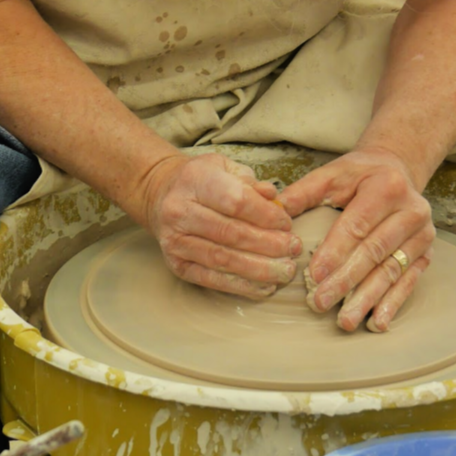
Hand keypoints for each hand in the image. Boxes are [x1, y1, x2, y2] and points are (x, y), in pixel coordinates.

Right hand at [138, 153, 301, 297]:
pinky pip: (212, 279)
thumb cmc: (203, 180)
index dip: (266, 215)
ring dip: (259, 269)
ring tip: (285, 271)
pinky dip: (241, 286)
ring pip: (223, 259)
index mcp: (195, 180)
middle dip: (268, 244)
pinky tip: (264, 287)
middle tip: (293, 249)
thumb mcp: (226, 168)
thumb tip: (274, 198)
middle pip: (231, 233)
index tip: (287, 223)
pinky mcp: (177, 264)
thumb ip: (251, 182)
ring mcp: (175, 240)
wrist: (161, 194)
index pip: (235, 201)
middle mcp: (180, 210)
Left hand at [279, 147, 434, 331]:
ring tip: (345, 321)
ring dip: (367, 299)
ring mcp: (422, 234)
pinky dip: (392, 303)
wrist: (398, 172)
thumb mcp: (333, 174)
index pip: (357, 225)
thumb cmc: (360, 175)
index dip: (335, 252)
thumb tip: (274, 210)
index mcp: (387, 186)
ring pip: (392, 271)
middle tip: (321, 303)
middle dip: (346, 280)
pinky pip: (408, 282)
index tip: (314, 276)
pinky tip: (376, 322)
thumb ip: (304, 191)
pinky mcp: (426, 253)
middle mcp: (411, 210)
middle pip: (375, 251)